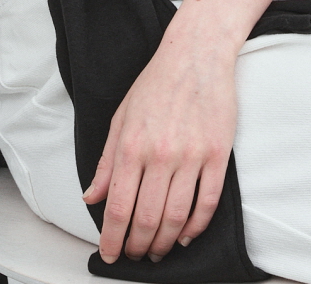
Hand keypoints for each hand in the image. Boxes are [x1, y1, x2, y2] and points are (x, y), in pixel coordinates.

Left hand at [83, 31, 236, 263]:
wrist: (196, 56)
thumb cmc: (156, 83)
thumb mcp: (121, 117)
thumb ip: (107, 161)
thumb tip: (92, 195)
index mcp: (131, 144)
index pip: (118, 206)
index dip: (112, 237)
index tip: (109, 253)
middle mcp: (160, 154)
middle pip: (147, 218)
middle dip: (138, 246)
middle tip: (134, 255)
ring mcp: (192, 156)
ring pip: (176, 217)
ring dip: (164, 242)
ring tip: (156, 251)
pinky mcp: (218, 156)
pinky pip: (207, 203)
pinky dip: (195, 227)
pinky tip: (184, 235)